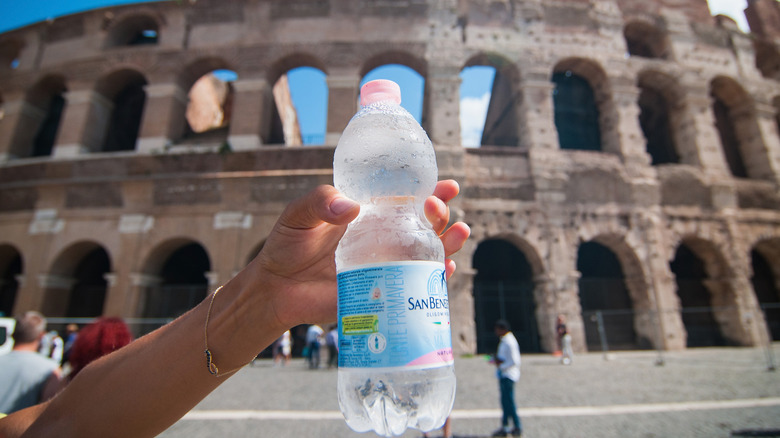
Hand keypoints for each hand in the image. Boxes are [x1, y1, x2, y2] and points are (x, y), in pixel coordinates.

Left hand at [252, 180, 469, 329]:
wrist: (276, 288)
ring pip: (427, 254)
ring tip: (459, 233)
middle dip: (441, 216)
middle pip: (424, 226)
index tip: (448, 187)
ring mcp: (384, 265)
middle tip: (437, 209)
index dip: (432, 191)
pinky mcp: (381, 291)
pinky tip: (446, 269)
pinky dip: (435, 277)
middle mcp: (382, 238)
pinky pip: (415, 285)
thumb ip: (319, 202)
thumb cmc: (287, 245)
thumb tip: (350, 208)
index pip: (406, 199)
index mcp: (368, 215)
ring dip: (449, 243)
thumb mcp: (298, 214)